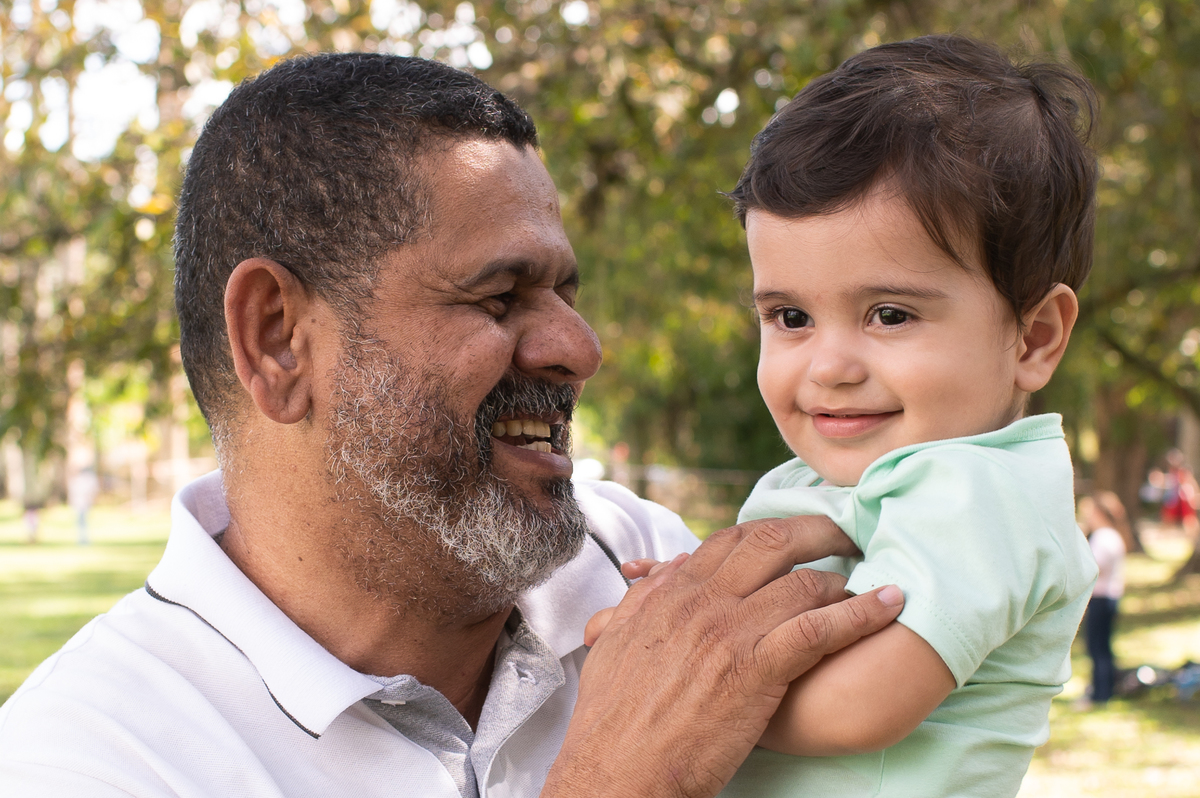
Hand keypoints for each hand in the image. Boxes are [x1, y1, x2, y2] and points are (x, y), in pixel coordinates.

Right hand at [542, 515, 900, 797]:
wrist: (616, 770)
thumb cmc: (613, 720)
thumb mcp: (617, 646)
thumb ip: (643, 602)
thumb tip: (669, 571)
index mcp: (672, 594)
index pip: (730, 540)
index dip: (771, 531)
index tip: (798, 533)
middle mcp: (703, 602)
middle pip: (771, 542)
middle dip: (818, 530)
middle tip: (848, 533)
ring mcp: (730, 632)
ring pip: (802, 582)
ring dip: (844, 578)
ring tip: (872, 581)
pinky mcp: (755, 670)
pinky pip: (819, 629)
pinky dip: (861, 614)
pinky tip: (889, 607)